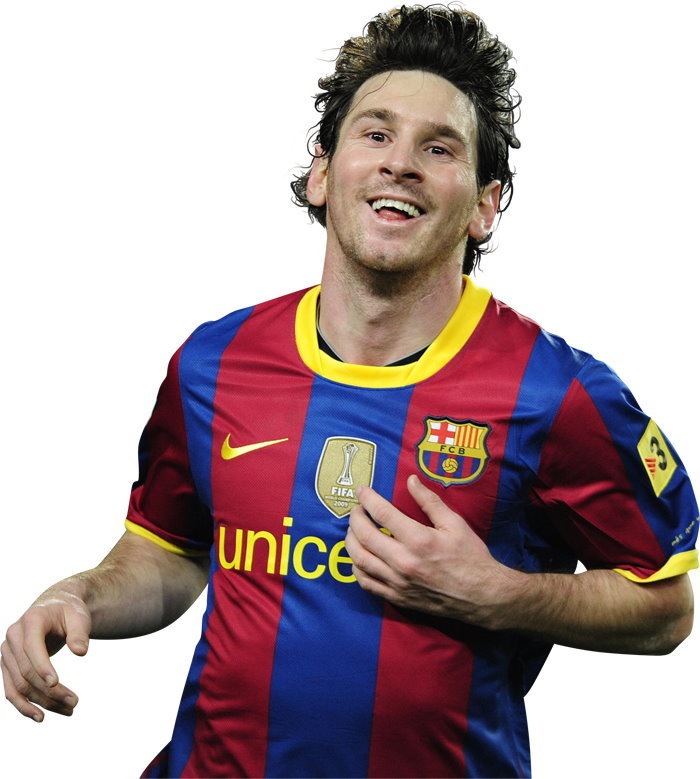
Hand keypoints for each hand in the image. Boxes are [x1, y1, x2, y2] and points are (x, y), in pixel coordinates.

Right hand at [2, 589, 90, 721]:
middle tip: (75, 702)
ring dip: (42, 702)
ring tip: (68, 710)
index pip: (32, 647)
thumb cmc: (69, 612)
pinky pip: (12, 690)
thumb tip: (81, 652)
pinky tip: (40, 716)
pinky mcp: (8, 665)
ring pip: (19, 685)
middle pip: (26, 671)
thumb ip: (80, 632)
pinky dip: (24, 705)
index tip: (57, 684)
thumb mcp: (79, 616)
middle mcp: (14, 636)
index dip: (42, 666)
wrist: (56, 607)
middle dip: (49, 690)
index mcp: (31, 620)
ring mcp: (8, 652)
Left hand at [345, 474, 515, 625]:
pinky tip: (359, 557)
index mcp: (419, 540)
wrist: (482, 596)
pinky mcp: (397, 597)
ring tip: (354, 530)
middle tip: (357, 509)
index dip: (367, 499)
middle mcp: (404, 562)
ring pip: (359, 560)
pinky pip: (366, 583)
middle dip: (355, 517)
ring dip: (350, 541)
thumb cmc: (471, 556)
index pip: (382, 514)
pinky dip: (357, 568)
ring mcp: (398, 582)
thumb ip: (429, 501)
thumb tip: (411, 480)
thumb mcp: (455, 524)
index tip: (361, 491)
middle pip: (364, 535)